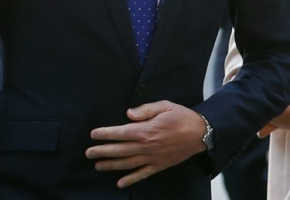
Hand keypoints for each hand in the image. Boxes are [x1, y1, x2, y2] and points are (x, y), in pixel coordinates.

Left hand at [86, 101, 206, 187]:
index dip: (106, 134)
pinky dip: (130, 179)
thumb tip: (128, 114)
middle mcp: (147, 146)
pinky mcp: (159, 165)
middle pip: (120, 150)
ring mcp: (152, 158)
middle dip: (102, 151)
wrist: (201, 133)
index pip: (121, 133)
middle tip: (88, 152)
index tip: (93, 134)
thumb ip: (145, 109)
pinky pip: (142, 174)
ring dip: (110, 165)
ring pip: (127, 163)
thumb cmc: (182, 117)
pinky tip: (120, 183)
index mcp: (147, 130)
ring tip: (97, 165)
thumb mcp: (165, 105)